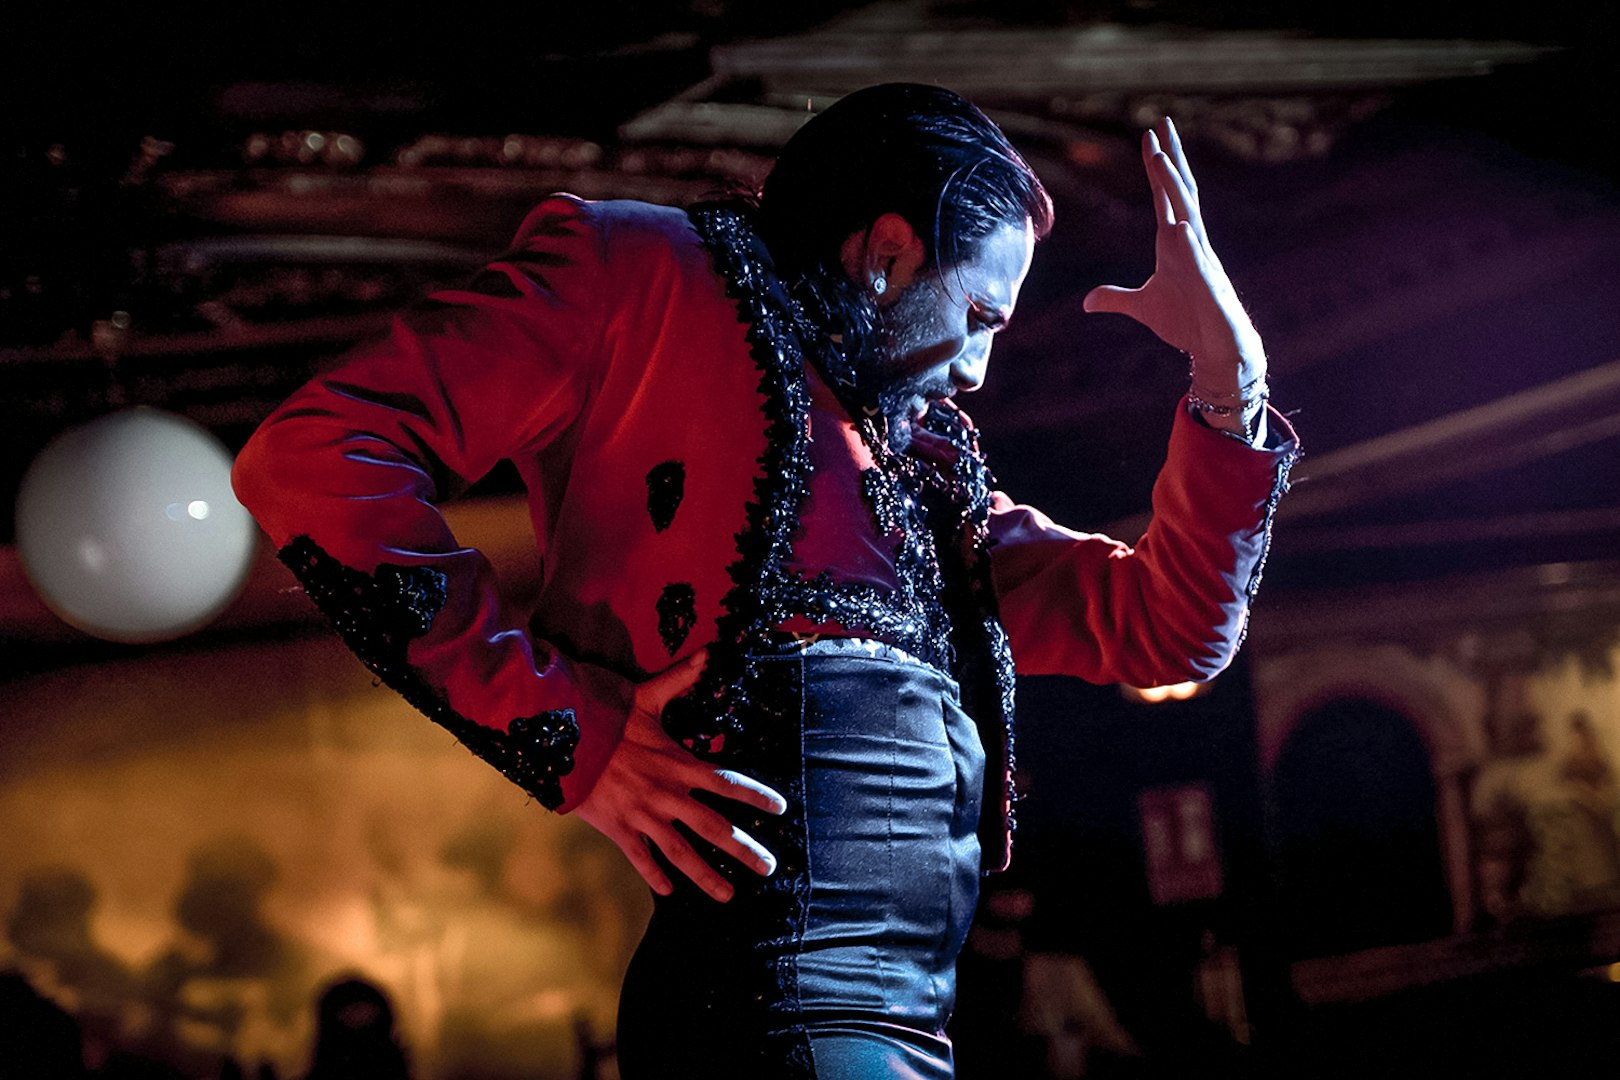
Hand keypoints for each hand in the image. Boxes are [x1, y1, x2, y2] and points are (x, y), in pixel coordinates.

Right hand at [575, 650, 786, 901]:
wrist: (559, 739)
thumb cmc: (604, 715)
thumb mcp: (644, 696)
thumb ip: (679, 679)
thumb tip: (708, 653)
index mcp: (678, 763)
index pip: (727, 783)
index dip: (756, 796)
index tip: (780, 808)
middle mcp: (666, 794)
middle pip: (714, 828)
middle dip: (744, 850)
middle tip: (769, 869)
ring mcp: (642, 815)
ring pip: (681, 852)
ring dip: (707, 876)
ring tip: (729, 896)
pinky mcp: (616, 828)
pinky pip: (640, 857)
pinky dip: (654, 875)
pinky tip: (668, 891)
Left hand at [1082, 117, 1265, 394]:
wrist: (1218, 348)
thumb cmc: (1187, 322)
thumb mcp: (1142, 308)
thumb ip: (1116, 299)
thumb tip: (1087, 302)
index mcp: (1175, 242)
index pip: (1165, 197)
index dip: (1157, 169)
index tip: (1150, 138)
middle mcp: (1191, 242)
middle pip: (1181, 192)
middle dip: (1171, 159)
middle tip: (1161, 124)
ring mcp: (1203, 260)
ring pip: (1189, 215)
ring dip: (1174, 188)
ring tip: (1161, 159)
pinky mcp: (1209, 286)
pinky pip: (1199, 262)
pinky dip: (1188, 244)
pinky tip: (1180, 228)